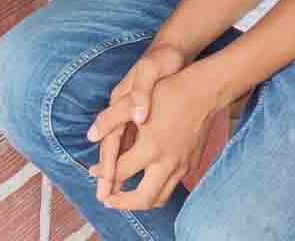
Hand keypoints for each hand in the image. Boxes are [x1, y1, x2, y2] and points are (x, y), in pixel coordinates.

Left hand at [92, 60, 220, 211]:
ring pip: (161, 197)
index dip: (102, 174)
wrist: (204, 92)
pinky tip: (148, 181)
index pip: (121, 171)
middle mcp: (167, 162)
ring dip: (141, 202)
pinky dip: (157, 190)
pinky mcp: (192, 164)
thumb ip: (109, 119)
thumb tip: (90, 136)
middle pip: (143, 198)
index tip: (92, 173)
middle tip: (107, 200)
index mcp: (150, 148)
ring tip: (125, 197)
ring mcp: (182, 166)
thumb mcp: (133, 101)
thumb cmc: (168, 92)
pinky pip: (173, 186)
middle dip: (122, 203)